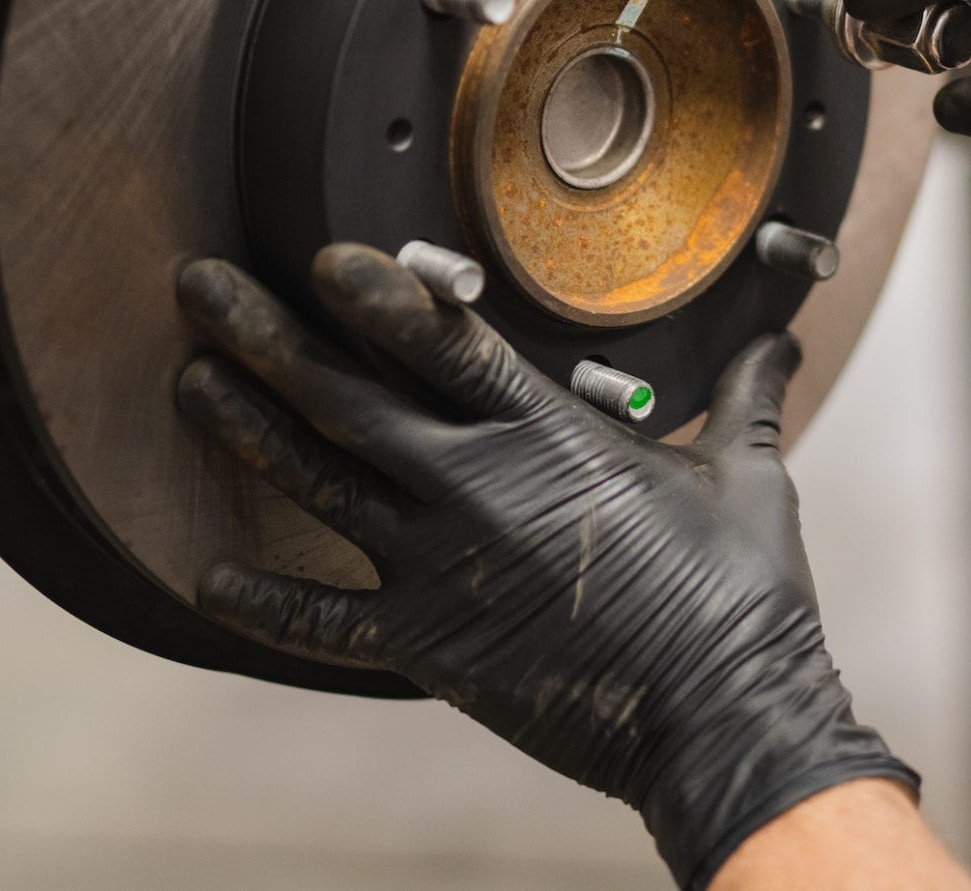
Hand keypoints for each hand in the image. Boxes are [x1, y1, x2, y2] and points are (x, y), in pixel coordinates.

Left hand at [174, 245, 912, 889]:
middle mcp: (476, 487)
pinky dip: (264, 600)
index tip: (321, 257)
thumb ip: (746, 398)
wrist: (720, 713)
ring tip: (190, 378)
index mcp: (549, 435)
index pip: (440, 341)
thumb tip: (780, 342)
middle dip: (265, 334)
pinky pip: (323, 619)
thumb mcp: (749, 475)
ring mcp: (440, 567)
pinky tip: (207, 577)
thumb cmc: (740, 593)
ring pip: (317, 482)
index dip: (374, 292)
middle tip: (202, 284)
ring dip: (245, 427)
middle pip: (346, 395)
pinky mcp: (428, 644)